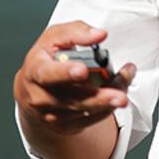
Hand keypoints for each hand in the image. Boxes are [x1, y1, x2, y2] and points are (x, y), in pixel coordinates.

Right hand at [14, 21, 136, 134]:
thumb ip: (77, 32)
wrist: (33, 90)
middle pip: (73, 99)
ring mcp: (53, 115)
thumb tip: (99, 34)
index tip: (83, 70)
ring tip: (125, 89)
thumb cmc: (46, 59)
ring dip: (110, 100)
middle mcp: (41, 97)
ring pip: (87, 109)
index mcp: (36, 71)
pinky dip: (109, 106)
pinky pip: (92, 119)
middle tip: (120, 96)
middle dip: (99, 98)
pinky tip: (119, 92)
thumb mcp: (55, 38)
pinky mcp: (66, 126)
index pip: (48, 73)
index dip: (65, 73)